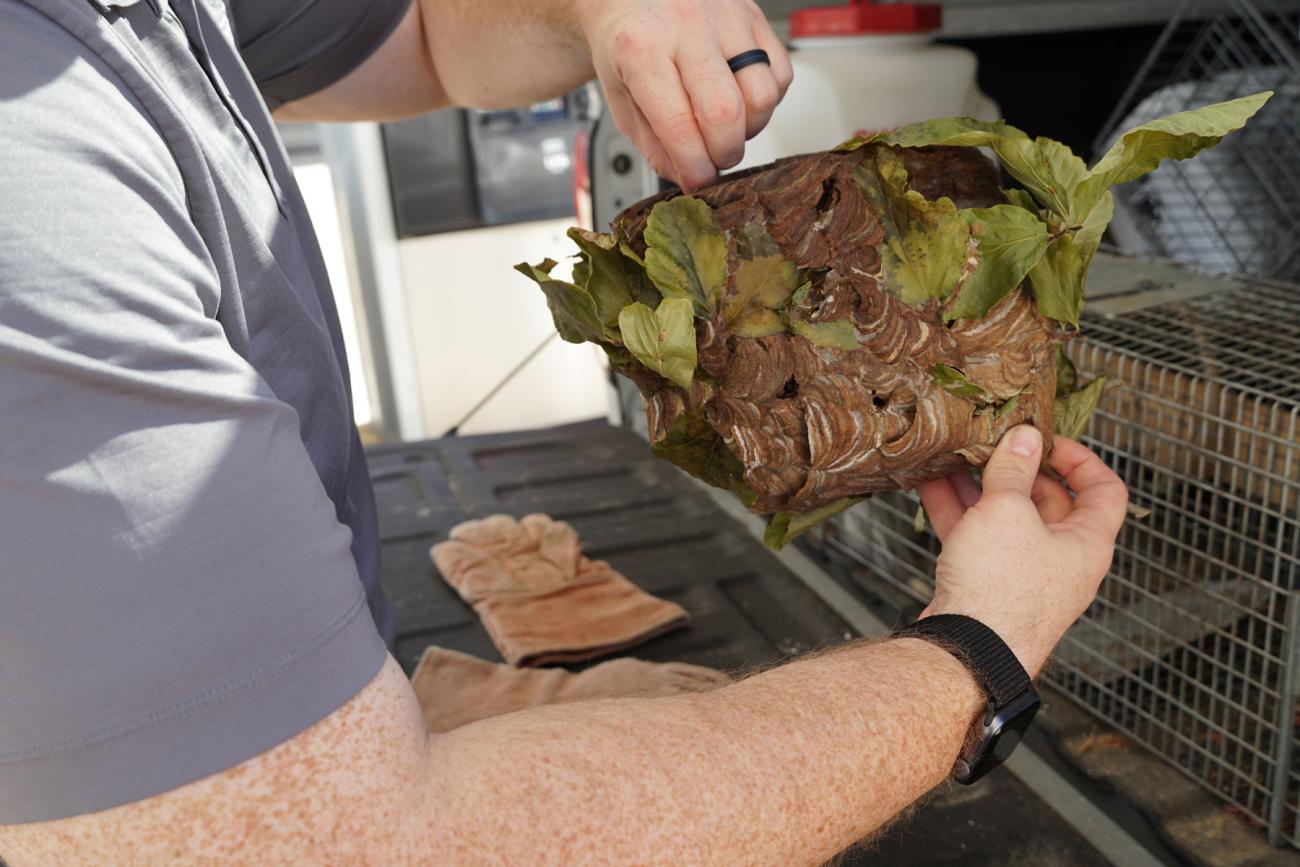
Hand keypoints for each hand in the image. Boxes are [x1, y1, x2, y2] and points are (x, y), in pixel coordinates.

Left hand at [581, 0, 792, 191]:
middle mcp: (687, 28)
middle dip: (725, 153)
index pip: (679, 127)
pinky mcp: (754, 16)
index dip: (694, 167)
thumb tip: (688, 176)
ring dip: (750, 128)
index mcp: (642, 49)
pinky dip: (767, 101)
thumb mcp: (621, 97)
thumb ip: (653, 143)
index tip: (698, 182)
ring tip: (726, 127)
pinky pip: (780, 75)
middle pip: (727, 114)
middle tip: (714, 159)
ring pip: (763, 96)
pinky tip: (742, 99)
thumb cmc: (627, 43)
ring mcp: (726, 18)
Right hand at [916, 427, 1127, 676]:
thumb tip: (1025, 438)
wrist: (966, 652)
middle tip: (991, 444)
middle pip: (1047, 501)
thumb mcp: (1007, 512)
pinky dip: (957, 511)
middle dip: (1016, 469)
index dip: (1081, 459)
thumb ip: (1014, 469)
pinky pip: (977, 538)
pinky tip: (930, 486)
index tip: (1048, 440)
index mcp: (1086, 543)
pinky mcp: (987, 584)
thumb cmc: (1000, 588)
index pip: (1105, 490)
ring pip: (1005, 519)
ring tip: (953, 458)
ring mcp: (1023, 574)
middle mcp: (1061, 560)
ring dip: (979, 487)